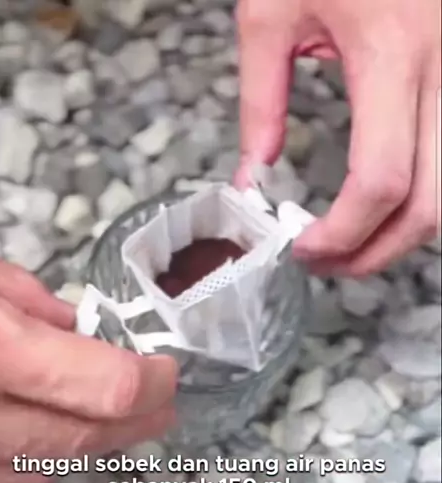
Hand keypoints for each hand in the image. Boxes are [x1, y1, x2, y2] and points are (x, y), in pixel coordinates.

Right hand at [0, 244, 177, 482]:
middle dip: (135, 423)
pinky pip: (1, 477)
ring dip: (94, 444)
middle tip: (163, 408)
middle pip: (84, 437)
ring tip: (122, 421)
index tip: (167, 369)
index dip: (152, 383)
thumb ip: (20, 295)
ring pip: (45, 467)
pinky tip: (56, 435)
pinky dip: (43, 458)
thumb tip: (70, 326)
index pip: (107, 387)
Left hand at [235, 0, 440, 274]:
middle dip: (379, 253)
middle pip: (434, 206)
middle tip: (331, 264)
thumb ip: (260, 102)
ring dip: (406, 234)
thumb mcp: (271, 12)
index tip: (303, 248)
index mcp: (393, 51)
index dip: (343, 234)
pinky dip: (425, 197)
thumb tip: (253, 176)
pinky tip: (390, 200)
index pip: (381, 181)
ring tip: (355, 241)